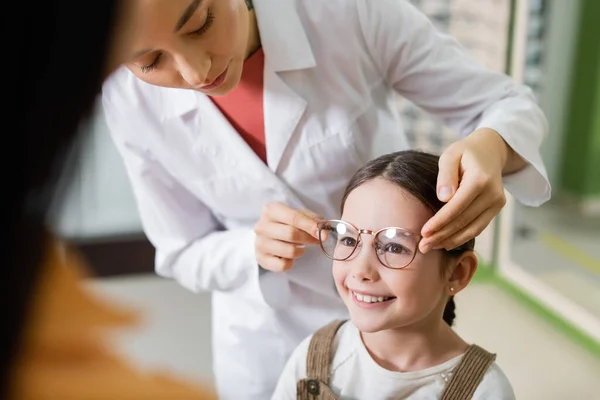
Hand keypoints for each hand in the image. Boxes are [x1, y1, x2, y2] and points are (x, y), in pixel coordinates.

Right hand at [254, 202, 322, 271]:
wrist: (268, 235)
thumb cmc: (287, 223)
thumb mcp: (300, 215)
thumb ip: (313, 220)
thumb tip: (323, 229)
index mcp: (271, 210)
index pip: (293, 217)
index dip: (310, 226)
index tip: (323, 233)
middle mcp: (262, 226)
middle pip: (291, 234)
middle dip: (308, 239)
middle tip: (317, 241)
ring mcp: (259, 243)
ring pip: (288, 251)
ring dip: (300, 251)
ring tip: (299, 247)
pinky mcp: (260, 259)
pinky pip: (282, 265)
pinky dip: (291, 263)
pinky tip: (289, 257)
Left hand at [419, 128, 515, 252]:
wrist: (490, 151)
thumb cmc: (465, 152)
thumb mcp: (451, 155)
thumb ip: (446, 175)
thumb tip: (443, 198)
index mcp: (480, 179)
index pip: (457, 207)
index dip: (440, 222)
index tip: (423, 233)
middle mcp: (492, 193)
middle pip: (463, 221)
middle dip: (441, 236)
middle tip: (422, 246)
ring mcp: (497, 202)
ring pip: (472, 229)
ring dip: (451, 241)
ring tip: (431, 247)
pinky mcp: (496, 208)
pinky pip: (478, 227)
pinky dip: (462, 237)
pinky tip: (446, 243)